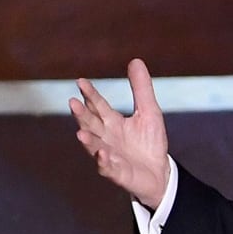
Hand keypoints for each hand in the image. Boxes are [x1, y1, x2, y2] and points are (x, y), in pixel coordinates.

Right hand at [69, 58, 169, 208]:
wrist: (159, 173)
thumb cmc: (149, 142)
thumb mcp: (149, 112)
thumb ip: (141, 89)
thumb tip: (136, 60)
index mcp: (111, 122)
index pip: (98, 105)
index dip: (90, 94)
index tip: (81, 81)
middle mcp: (106, 138)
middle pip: (91, 124)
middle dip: (82, 115)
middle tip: (72, 103)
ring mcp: (109, 156)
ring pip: (94, 146)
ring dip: (87, 140)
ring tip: (80, 133)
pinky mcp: (118, 173)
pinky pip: (108, 168)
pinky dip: (104, 162)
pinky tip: (103, 154)